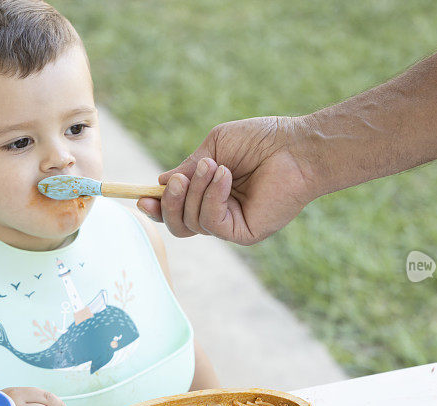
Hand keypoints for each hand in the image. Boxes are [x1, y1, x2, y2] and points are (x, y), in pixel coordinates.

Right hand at [137, 116, 319, 244]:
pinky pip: (212, 224)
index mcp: (211, 194)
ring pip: (191, 224)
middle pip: (178, 225)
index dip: (156, 207)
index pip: (177, 210)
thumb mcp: (214, 149)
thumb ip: (188, 168)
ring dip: (195, 192)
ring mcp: (232, 225)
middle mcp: (220, 213)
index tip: (140, 198)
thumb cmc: (260, 141)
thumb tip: (159, 183)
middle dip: (169, 202)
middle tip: (179, 179)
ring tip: (215, 166)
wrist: (295, 146)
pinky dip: (212, 198)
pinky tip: (226, 177)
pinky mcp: (245, 233)